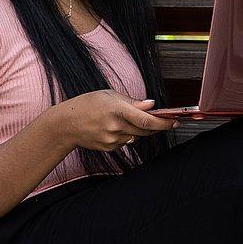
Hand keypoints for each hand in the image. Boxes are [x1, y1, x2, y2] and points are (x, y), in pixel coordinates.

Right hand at [52, 90, 179, 151]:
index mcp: (117, 109)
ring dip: (138, 129)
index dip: (164, 122)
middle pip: (145, 130)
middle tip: (163, 119)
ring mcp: (112, 139)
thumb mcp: (109, 95)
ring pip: (136, 136)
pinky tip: (113, 128)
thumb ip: (132, 102)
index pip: (146, 120)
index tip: (176, 121)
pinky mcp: (109, 148)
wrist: (66, 124)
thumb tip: (152, 105)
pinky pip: (126, 142)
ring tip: (123, 119)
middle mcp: (115, 126)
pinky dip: (126, 135)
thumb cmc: (88, 105)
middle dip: (156, 125)